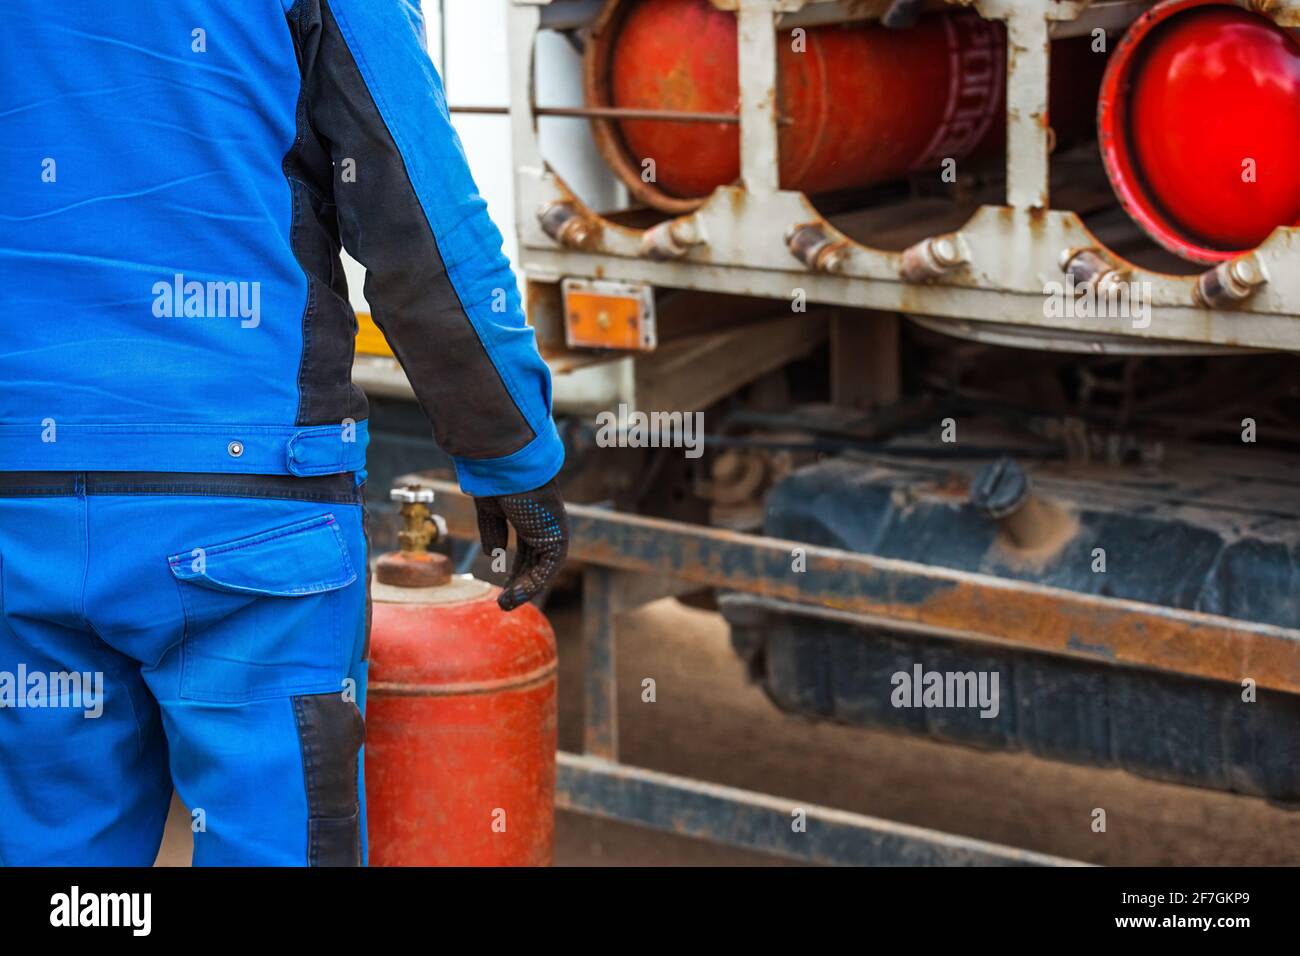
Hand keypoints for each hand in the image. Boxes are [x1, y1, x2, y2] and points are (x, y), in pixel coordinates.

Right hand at [473, 479, 569, 611]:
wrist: (507, 466)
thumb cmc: (498, 479)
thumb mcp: (491, 510)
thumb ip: (493, 532)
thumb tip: (495, 556)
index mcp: (532, 516)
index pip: (528, 549)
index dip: (516, 569)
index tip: (504, 584)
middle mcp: (545, 525)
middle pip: (535, 561)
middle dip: (520, 582)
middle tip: (505, 602)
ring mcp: (553, 530)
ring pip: (542, 568)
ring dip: (525, 589)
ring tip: (506, 604)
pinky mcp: (556, 536)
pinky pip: (547, 568)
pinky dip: (531, 584)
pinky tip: (514, 596)